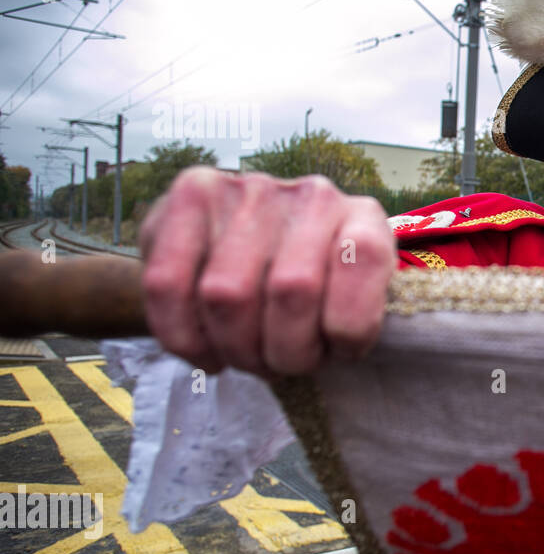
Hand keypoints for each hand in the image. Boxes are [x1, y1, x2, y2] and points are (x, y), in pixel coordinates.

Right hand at [138, 167, 395, 375]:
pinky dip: (185, 338)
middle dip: (285, 353)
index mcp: (365, 219)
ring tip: (248, 356)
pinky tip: (208, 351)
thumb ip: (358, 321)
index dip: (349, 327)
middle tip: (282, 364)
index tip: (339, 351)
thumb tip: (342, 345)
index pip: (365, 258)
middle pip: (292, 290)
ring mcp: (250, 189)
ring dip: (236, 350)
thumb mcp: (357, 309)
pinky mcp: (192, 193)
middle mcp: (311, 195)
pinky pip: (167, 284)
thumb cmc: (316, 296)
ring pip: (227, 294)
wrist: (249, 251)